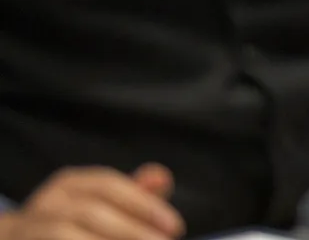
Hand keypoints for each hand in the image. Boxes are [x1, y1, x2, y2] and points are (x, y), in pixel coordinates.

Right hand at [0, 165, 183, 239]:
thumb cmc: (76, 224)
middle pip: (92, 212)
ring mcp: (29, 228)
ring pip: (68, 234)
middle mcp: (46, 202)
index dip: (145, 205)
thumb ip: (135, 195)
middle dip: (132, 230)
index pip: (111, 186)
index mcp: (70, 184)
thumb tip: (162, 179)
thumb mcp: (104, 205)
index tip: (175, 227)